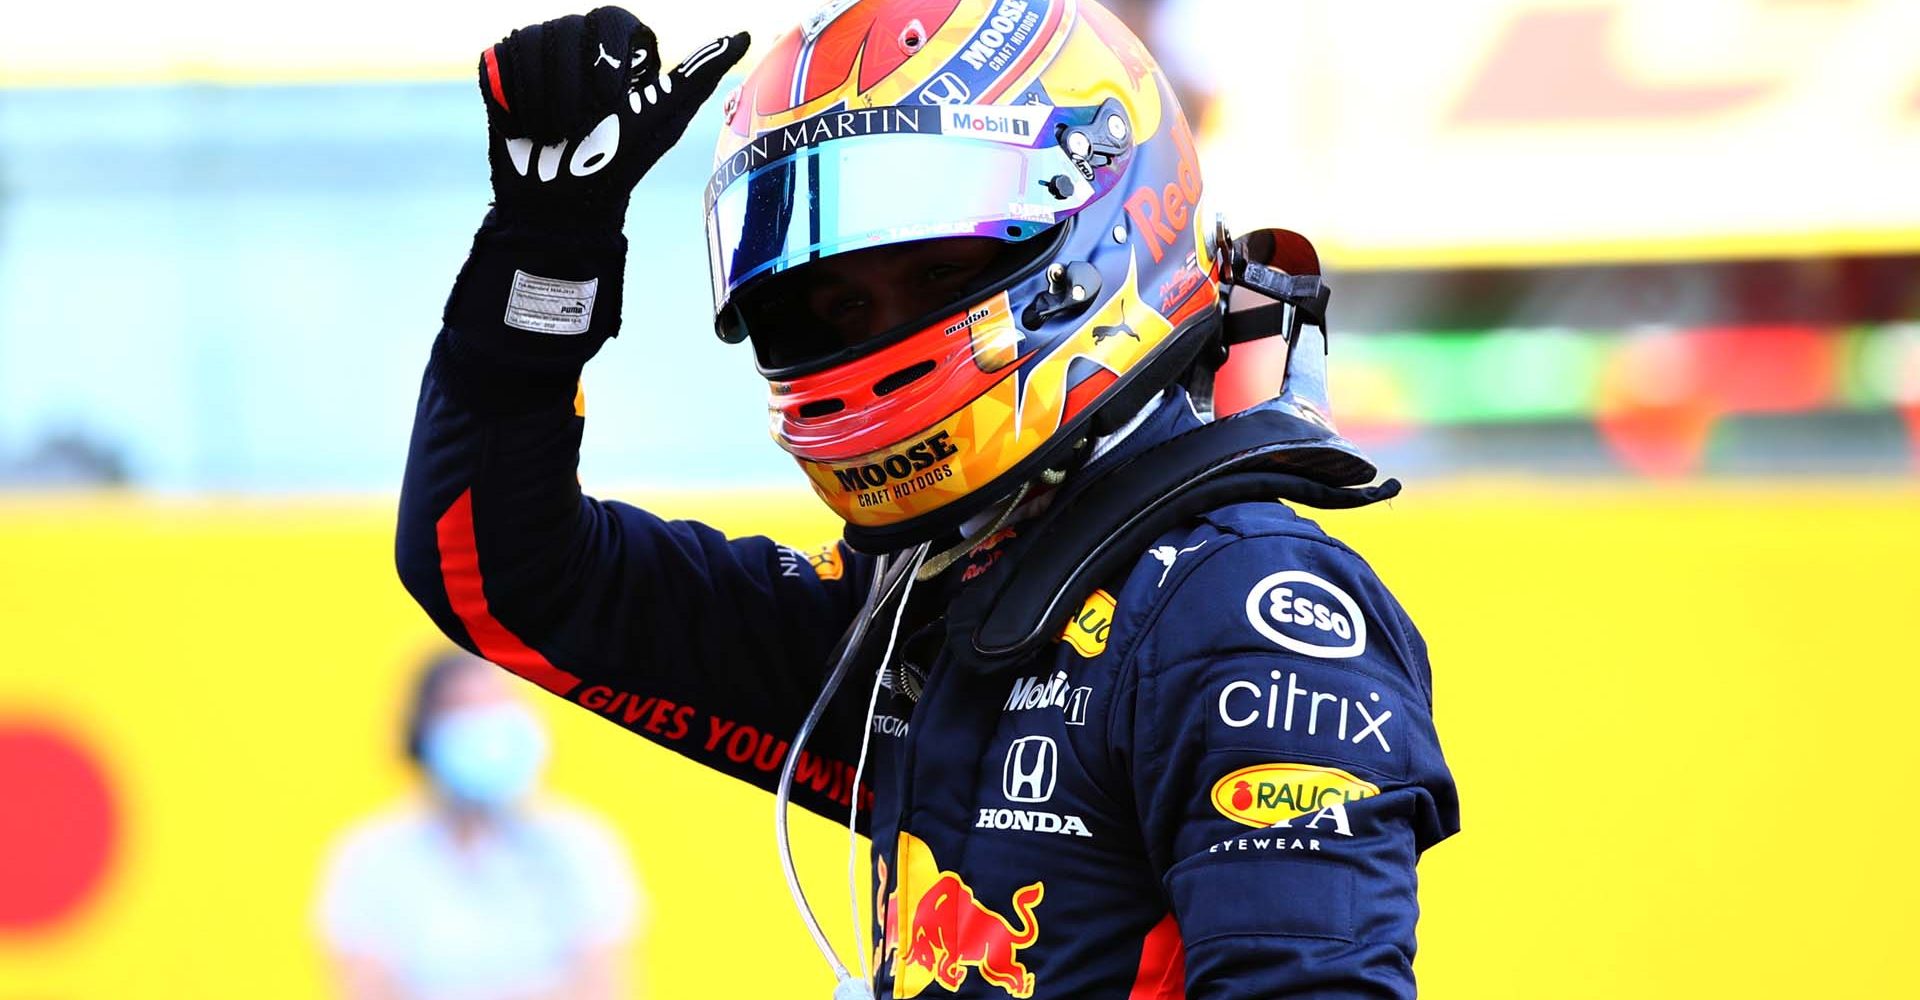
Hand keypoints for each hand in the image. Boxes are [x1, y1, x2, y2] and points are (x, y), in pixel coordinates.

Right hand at [480, 7, 747, 230]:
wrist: (562, 203)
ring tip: (556, 134)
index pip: (613, 19)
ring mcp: (533, 50)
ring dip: (545, 97)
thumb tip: (745, 33)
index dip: (609, 59)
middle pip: (567, 29)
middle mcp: (574, 40)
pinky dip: (513, 98)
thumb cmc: (620, 162)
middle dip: (575, 85)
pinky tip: (527, 126)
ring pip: (530, 42)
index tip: (611, 100)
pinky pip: (499, 61)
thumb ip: (700, 73)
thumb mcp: (664, 118)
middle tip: (582, 126)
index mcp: (616, 46)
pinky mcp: (497, 67)